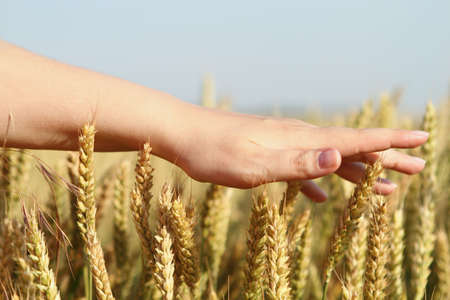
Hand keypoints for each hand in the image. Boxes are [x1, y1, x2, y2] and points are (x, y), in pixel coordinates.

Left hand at [178, 109, 427, 201]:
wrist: (184, 135)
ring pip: (330, 159)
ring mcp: (284, 145)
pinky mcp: (269, 154)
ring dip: (358, 172)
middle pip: (351, 148)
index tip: (421, 140)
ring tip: (382, 185)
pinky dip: (320, 183)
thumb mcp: (256, 164)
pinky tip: (323, 197)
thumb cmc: (215, 152)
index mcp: (302, 140)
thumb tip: (340, 156)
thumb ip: (298, 162)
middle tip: (417, 168)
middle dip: (385, 158)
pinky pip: (304, 170)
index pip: (356, 139)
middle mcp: (299, 139)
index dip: (391, 141)